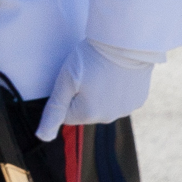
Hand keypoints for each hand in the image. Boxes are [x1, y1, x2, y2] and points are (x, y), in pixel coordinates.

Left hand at [37, 41, 155, 138]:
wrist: (127, 44)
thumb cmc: (91, 59)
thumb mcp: (66, 80)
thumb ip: (54, 110)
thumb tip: (42, 137)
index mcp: (89, 114)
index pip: (65, 114)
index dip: (65, 95)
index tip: (72, 79)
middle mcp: (109, 118)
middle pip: (84, 111)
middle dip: (81, 96)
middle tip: (87, 73)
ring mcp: (126, 110)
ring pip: (102, 105)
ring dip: (99, 93)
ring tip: (102, 71)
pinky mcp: (138, 100)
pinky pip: (120, 99)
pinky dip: (116, 89)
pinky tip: (116, 73)